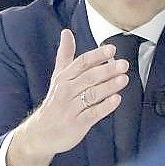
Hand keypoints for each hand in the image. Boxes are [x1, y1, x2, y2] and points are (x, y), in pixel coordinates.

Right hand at [7, 29, 129, 165]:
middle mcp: (66, 91)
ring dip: (109, 86)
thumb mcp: (58, 77)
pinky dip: (105, 107)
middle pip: (88, 77)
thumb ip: (65, 55)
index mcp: (63, 78)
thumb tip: (66, 32)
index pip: (81, 63)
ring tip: (123, 79)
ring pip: (92, 95)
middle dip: (106, 70)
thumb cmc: (55, 101)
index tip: (111, 49)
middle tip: (123, 64)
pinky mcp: (77, 124)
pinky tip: (117, 99)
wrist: (40, 133)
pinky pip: (92, 114)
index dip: (97, 55)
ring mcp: (71, 108)